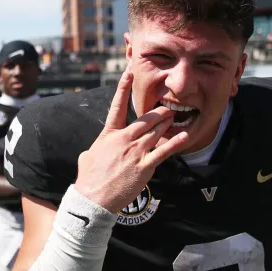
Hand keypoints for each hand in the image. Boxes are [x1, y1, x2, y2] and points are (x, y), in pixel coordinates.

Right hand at [74, 69, 188, 212]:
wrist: (93, 199)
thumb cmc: (88, 179)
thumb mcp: (87, 157)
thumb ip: (94, 149)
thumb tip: (91, 151)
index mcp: (109, 134)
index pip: (117, 106)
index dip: (122, 88)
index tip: (129, 72)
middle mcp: (124, 139)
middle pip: (146, 119)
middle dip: (159, 112)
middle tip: (168, 106)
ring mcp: (135, 152)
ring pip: (156, 132)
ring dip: (167, 123)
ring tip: (176, 116)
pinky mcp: (144, 166)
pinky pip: (163, 152)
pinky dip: (175, 143)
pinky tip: (184, 136)